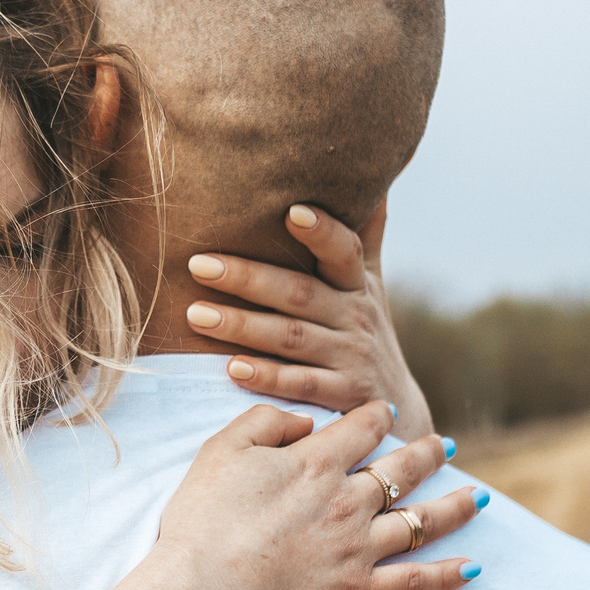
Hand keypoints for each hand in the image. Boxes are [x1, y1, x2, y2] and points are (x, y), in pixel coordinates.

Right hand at [140, 400, 484, 589]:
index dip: (376, 415)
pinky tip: (472, 569)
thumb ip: (266, 421)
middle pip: (403, 470)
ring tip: (478, 498)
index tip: (385, 412)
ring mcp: (358, 547)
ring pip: (422, 522)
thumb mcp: (220, 450)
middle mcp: (348, 500)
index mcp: (316, 462)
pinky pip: (415, 582)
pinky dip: (447, 576)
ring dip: (455, 507)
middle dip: (427, 454)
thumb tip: (306, 421)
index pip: (362, 427)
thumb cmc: (201, 520)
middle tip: (445, 445)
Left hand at [182, 201, 436, 430]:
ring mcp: (349, 358)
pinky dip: (267, 377)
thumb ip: (364, 235)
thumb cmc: (363, 332)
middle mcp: (355, 318)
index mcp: (357, 285)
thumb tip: (372, 179)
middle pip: (299, 293)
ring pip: (291, 337)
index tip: (290, 211)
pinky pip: (299, 384)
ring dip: (242, 327)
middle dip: (247, 278)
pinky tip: (231, 368)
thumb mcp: (370, 284)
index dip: (322, 232)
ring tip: (195, 315)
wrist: (394, 410)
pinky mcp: (341, 397)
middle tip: (197, 264)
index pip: (344, 251)